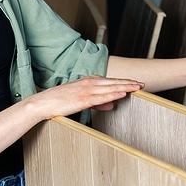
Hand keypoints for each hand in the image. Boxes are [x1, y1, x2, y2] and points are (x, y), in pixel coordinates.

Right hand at [29, 76, 143, 118]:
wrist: (43, 103)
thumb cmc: (59, 102)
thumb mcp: (81, 100)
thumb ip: (98, 102)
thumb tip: (112, 104)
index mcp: (88, 81)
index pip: (110, 80)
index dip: (124, 81)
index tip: (136, 82)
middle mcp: (88, 83)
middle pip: (113, 82)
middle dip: (128, 83)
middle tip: (142, 84)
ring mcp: (85, 91)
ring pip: (109, 88)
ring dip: (124, 87)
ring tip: (136, 87)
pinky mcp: (82, 99)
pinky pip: (100, 97)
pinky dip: (112, 95)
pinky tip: (121, 95)